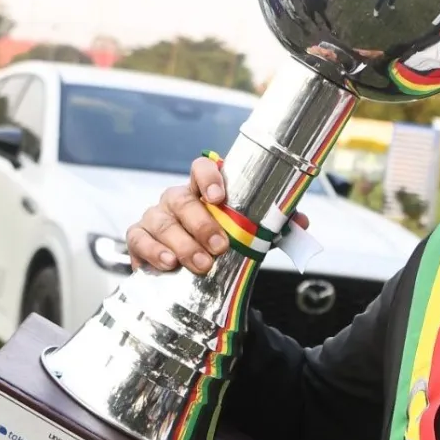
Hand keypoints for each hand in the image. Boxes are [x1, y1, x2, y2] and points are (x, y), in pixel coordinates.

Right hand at [126, 156, 308, 275]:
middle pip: (182, 200)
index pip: (201, 168)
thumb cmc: (222, 243)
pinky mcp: (139, 238)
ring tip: (200, 264)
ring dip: (183, 244)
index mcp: (204, 190)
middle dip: (201, 224)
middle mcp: (177, 198)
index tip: (220, 198)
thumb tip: (301, 222)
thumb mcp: (251, 234)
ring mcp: (156, 216)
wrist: (193, 271)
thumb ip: (274, 226)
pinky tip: (168, 264)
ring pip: (162, 222)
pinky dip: (153, 251)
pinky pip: (138, 239)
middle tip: (219, 247)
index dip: (209, 178)